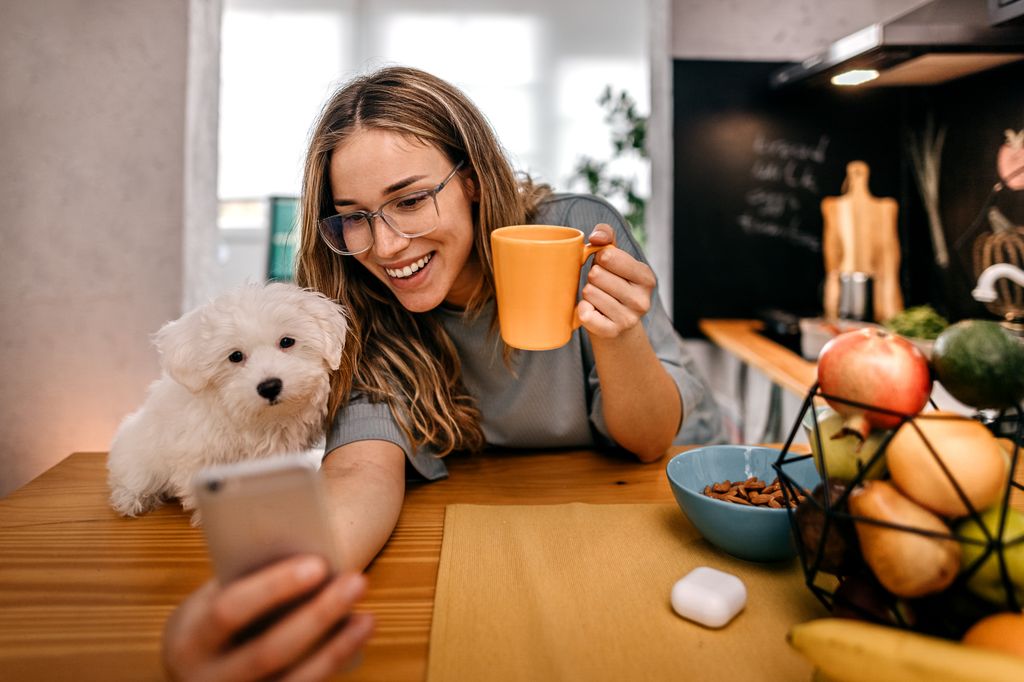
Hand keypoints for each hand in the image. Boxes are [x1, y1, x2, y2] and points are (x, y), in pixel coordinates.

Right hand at [163, 555, 373, 681]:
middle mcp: (209, 680)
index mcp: (189, 640)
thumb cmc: (210, 622)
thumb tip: (308, 558)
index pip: (230, 611)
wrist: (190, 675)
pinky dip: (333, 664)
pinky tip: (355, 640)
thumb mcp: (210, 601)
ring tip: (367, 617)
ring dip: (337, 648)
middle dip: (318, 615)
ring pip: (295, 680)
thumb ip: (245, 582)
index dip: (273, 587)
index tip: (317, 563)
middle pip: (270, 651)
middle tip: (357, 581)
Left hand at [577, 223, 656, 339]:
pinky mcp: (612, 332)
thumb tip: (596, 237)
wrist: (618, 325)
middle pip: (596, 275)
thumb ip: (607, 237)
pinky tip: (591, 311)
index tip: (605, 266)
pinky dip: (582, 310)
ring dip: (587, 293)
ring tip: (598, 298)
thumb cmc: (614, 283)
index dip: (599, 258)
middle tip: (601, 285)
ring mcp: (628, 319)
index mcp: (646, 277)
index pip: (608, 257)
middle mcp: (641, 300)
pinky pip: (585, 314)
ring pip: (589, 292)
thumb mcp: (615, 258)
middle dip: (592, 277)